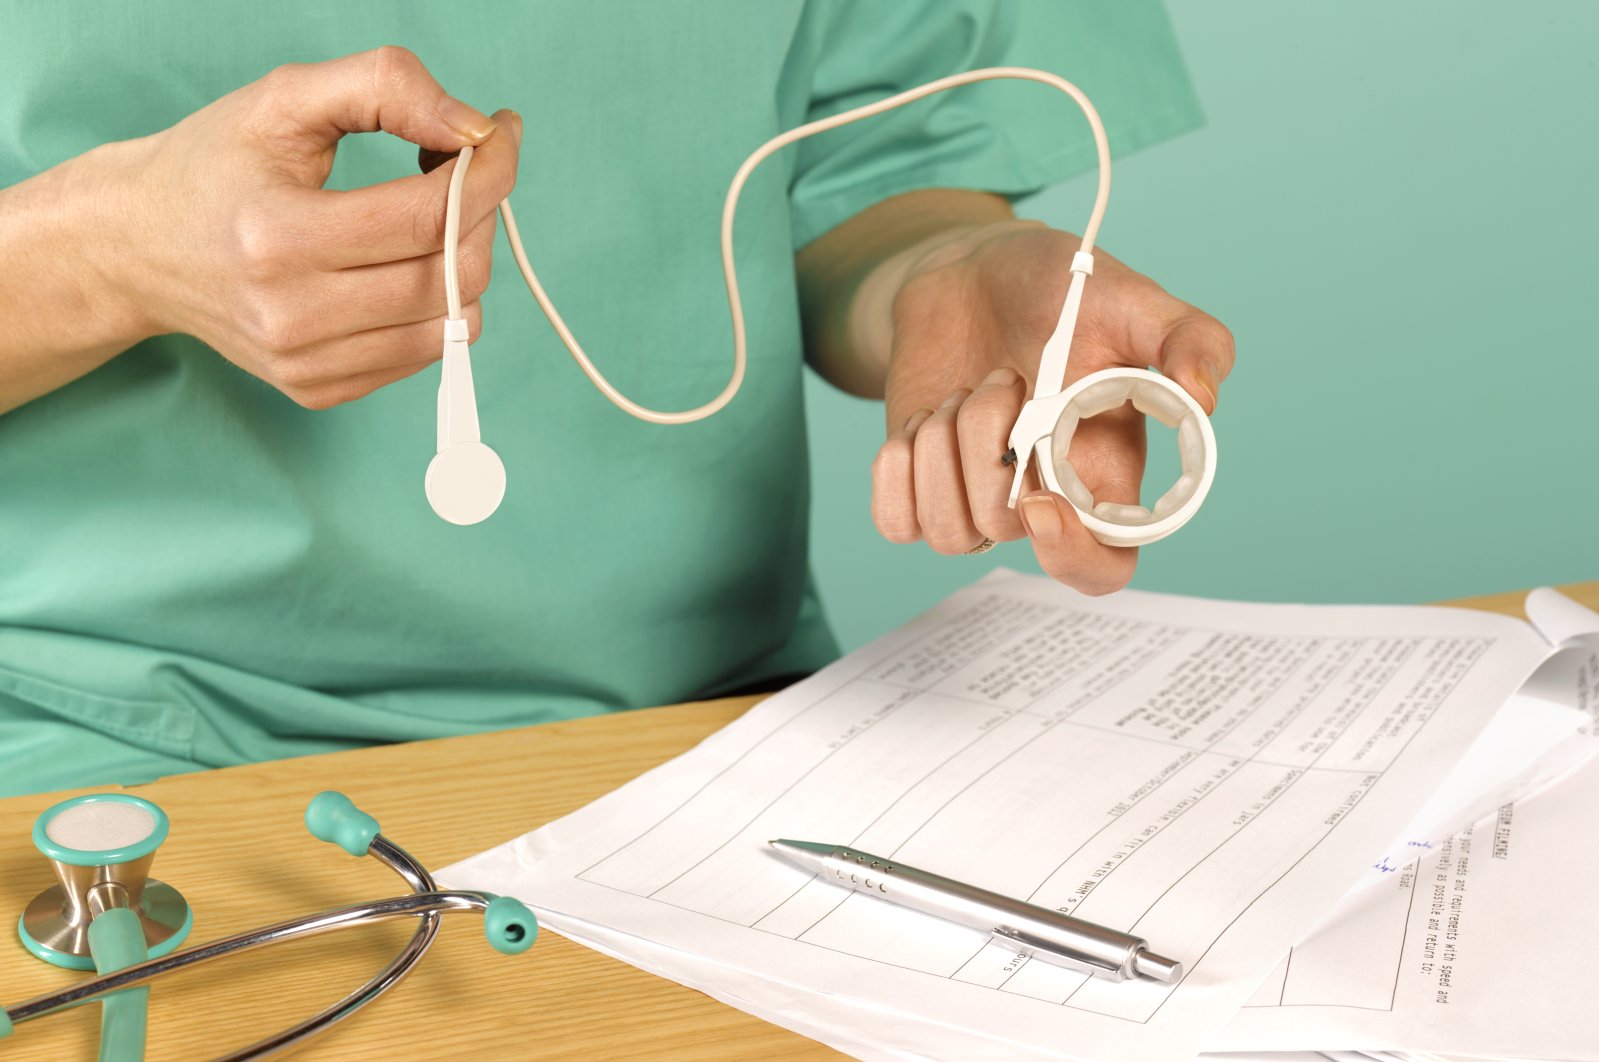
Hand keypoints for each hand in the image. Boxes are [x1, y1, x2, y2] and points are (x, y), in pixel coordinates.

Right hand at [101, 46, 517, 408]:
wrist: (136, 246)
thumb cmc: (215, 165)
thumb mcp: (283, 98)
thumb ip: (383, 87)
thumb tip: (477, 129)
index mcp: (277, 238)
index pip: (428, 217)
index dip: (487, 172)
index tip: (499, 134)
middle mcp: (291, 316)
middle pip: (451, 274)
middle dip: (478, 211)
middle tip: (458, 168)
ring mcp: (305, 364)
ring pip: (454, 323)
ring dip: (465, 259)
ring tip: (427, 215)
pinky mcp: (318, 391)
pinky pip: (427, 353)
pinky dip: (437, 304)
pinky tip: (400, 263)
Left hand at [871, 220, 1233, 593]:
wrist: (970, 272)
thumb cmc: (1059, 292)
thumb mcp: (1131, 300)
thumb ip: (1187, 338)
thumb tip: (1202, 399)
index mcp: (1106, 474)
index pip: (1104, 566)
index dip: (1073, 555)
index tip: (1039, 502)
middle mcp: (1043, 500)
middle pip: (1009, 529)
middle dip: (991, 439)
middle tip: (1005, 377)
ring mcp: (977, 500)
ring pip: (950, 530)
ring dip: (946, 443)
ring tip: (967, 390)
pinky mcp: (920, 491)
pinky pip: (896, 522)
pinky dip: (899, 465)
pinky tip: (924, 419)